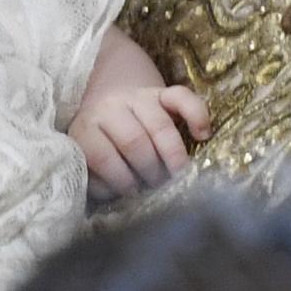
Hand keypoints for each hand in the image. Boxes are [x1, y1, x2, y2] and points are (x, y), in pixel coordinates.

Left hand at [68, 85, 211, 202]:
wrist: (108, 96)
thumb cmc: (102, 141)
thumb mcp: (89, 159)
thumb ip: (98, 180)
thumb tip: (115, 198)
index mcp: (87, 128)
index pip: (102, 156)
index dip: (120, 180)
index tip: (134, 195)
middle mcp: (111, 108)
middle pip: (134, 141)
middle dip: (149, 170)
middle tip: (159, 187)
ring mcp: (138, 97)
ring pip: (160, 125)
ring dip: (173, 156)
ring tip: (179, 175)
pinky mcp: (161, 92)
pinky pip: (181, 97)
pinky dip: (196, 115)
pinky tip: (203, 135)